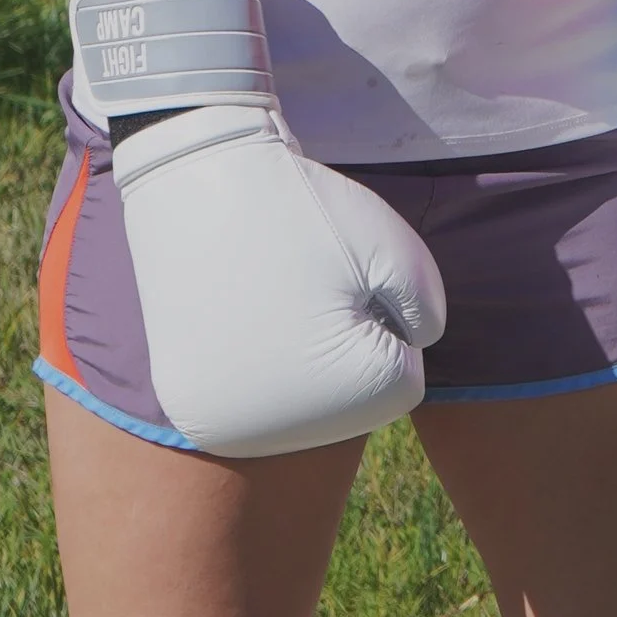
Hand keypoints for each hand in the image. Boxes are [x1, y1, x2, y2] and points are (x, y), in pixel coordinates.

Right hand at [113, 104, 446, 457]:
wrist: (194, 181)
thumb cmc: (305, 210)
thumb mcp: (399, 249)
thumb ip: (428, 312)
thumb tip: (411, 352)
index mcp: (341, 398)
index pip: (401, 381)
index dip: (385, 319)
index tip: (342, 278)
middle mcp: (274, 435)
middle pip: (349, 404)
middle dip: (347, 345)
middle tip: (307, 287)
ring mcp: (222, 426)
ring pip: (302, 405)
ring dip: (304, 360)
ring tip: (274, 301)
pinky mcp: (188, 409)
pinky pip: (251, 400)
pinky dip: (257, 364)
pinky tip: (242, 317)